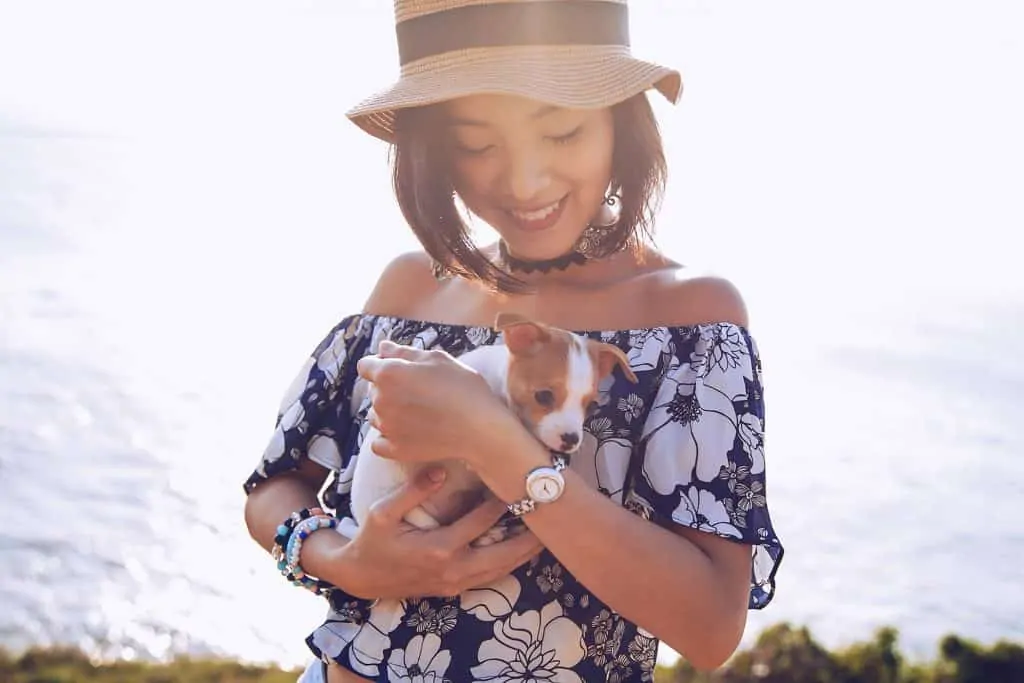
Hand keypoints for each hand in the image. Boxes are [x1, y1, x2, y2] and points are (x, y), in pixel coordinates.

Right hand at [337, 468, 543, 599]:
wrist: (361, 577)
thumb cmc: (372, 540)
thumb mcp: (382, 512)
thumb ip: (412, 492)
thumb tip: (439, 471)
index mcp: (438, 548)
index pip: (481, 523)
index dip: (501, 503)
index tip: (517, 484)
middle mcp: (453, 569)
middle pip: (503, 554)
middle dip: (529, 537)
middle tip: (552, 517)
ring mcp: (456, 583)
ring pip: (502, 570)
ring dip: (525, 553)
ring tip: (547, 534)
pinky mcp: (456, 589)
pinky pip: (491, 578)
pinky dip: (510, 564)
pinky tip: (523, 551)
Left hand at [355, 340, 513, 466]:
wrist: (480, 428)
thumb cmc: (463, 388)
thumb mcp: (438, 359)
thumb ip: (405, 352)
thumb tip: (383, 348)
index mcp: (388, 374)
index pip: (366, 365)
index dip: (381, 364)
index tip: (400, 369)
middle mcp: (380, 400)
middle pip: (372, 389)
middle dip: (388, 387)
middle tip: (418, 390)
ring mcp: (386, 427)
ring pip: (376, 415)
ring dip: (388, 411)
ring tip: (416, 412)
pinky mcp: (395, 449)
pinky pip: (379, 442)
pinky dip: (388, 437)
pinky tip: (406, 432)